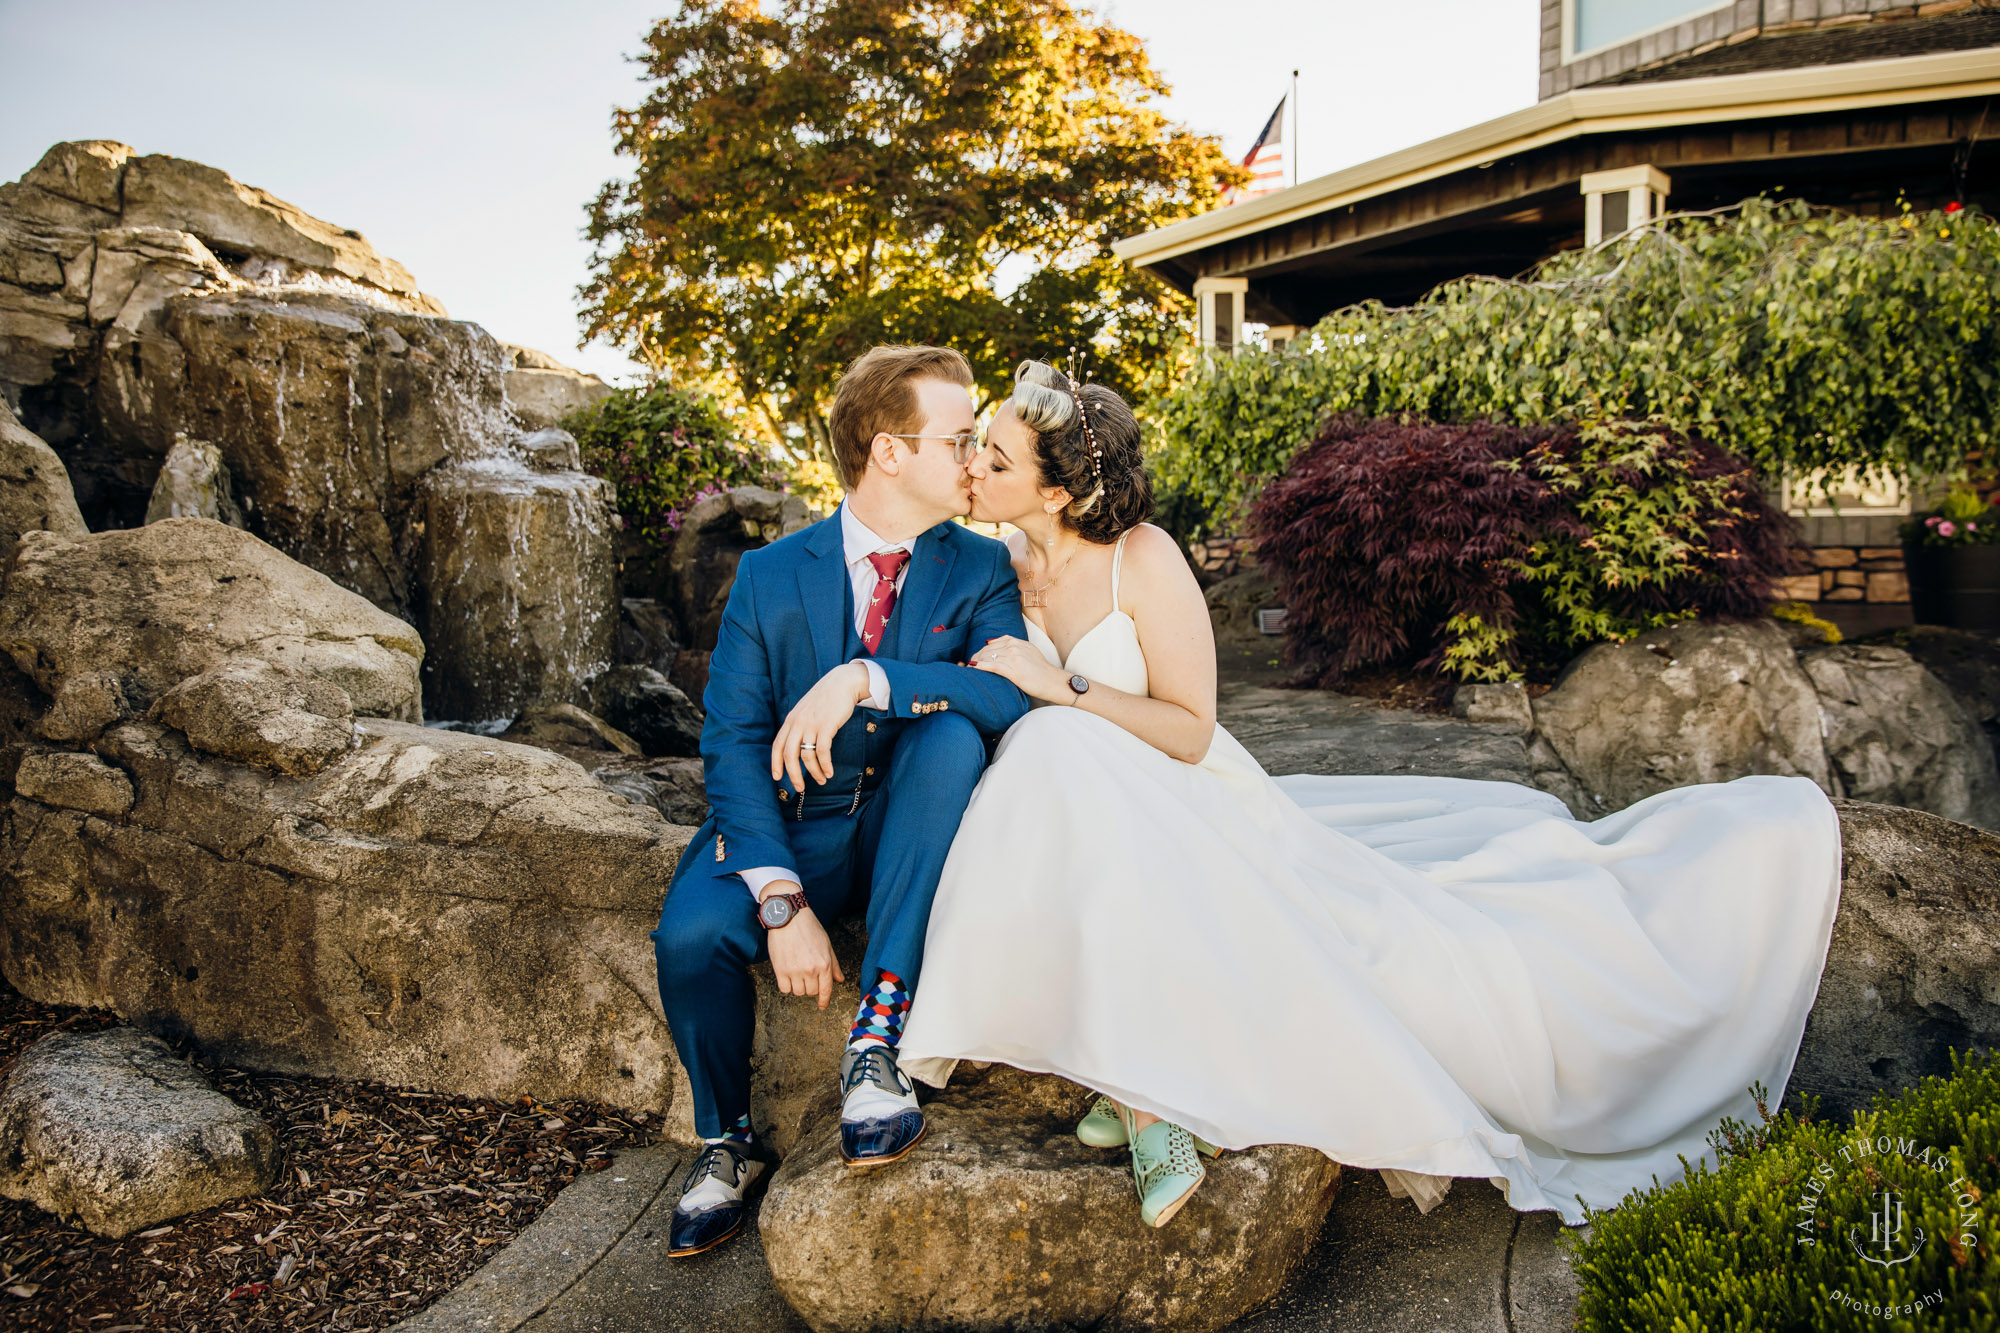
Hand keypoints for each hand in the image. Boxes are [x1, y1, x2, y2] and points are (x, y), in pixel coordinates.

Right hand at [763, 883, 844, 1008]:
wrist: (788, 917)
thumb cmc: (809, 928)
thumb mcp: (826, 944)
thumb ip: (833, 964)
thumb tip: (840, 980)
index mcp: (824, 963)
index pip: (826, 990)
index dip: (824, 1001)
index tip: (822, 1006)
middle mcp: (810, 970)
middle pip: (811, 992)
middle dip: (811, 987)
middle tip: (807, 975)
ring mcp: (794, 971)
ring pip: (798, 992)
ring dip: (798, 986)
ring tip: (797, 973)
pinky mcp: (780, 970)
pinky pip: (784, 988)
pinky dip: (786, 985)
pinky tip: (787, 975)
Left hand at [772, 662, 868, 787]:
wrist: (842, 683)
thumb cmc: (825, 699)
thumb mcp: (806, 711)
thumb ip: (799, 726)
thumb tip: (797, 747)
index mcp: (791, 720)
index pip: (777, 746)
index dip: (775, 764)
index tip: (778, 778)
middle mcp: (798, 723)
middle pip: (789, 755)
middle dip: (794, 775)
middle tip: (800, 787)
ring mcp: (811, 724)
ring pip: (807, 756)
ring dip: (814, 772)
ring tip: (822, 780)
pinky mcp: (826, 726)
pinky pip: (823, 752)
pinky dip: (825, 765)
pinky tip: (829, 772)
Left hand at [971, 634, 1072, 704]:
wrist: (1051, 680)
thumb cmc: (1039, 669)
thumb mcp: (1027, 650)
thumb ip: (1011, 644)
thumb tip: (989, 642)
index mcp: (1015, 641)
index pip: (991, 645)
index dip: (980, 653)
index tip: (974, 660)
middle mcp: (1013, 647)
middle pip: (986, 651)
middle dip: (975, 658)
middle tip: (966, 666)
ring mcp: (1013, 658)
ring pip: (988, 658)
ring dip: (975, 663)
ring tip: (967, 670)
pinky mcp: (1014, 670)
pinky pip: (993, 666)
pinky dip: (981, 667)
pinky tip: (973, 669)